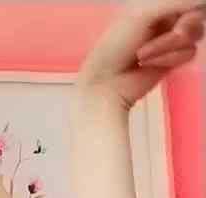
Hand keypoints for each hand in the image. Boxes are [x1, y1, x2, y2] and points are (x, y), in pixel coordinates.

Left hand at [76, 0, 205, 109]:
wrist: (106, 83)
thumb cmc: (116, 45)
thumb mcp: (143, 14)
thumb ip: (174, 2)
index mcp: (159, 3)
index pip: (190, 0)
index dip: (190, 7)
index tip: (179, 17)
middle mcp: (168, 18)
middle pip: (197, 16)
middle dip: (182, 28)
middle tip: (169, 35)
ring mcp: (172, 40)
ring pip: (195, 35)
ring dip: (169, 46)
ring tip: (144, 55)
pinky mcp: (174, 61)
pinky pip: (189, 53)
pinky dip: (170, 60)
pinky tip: (151, 65)